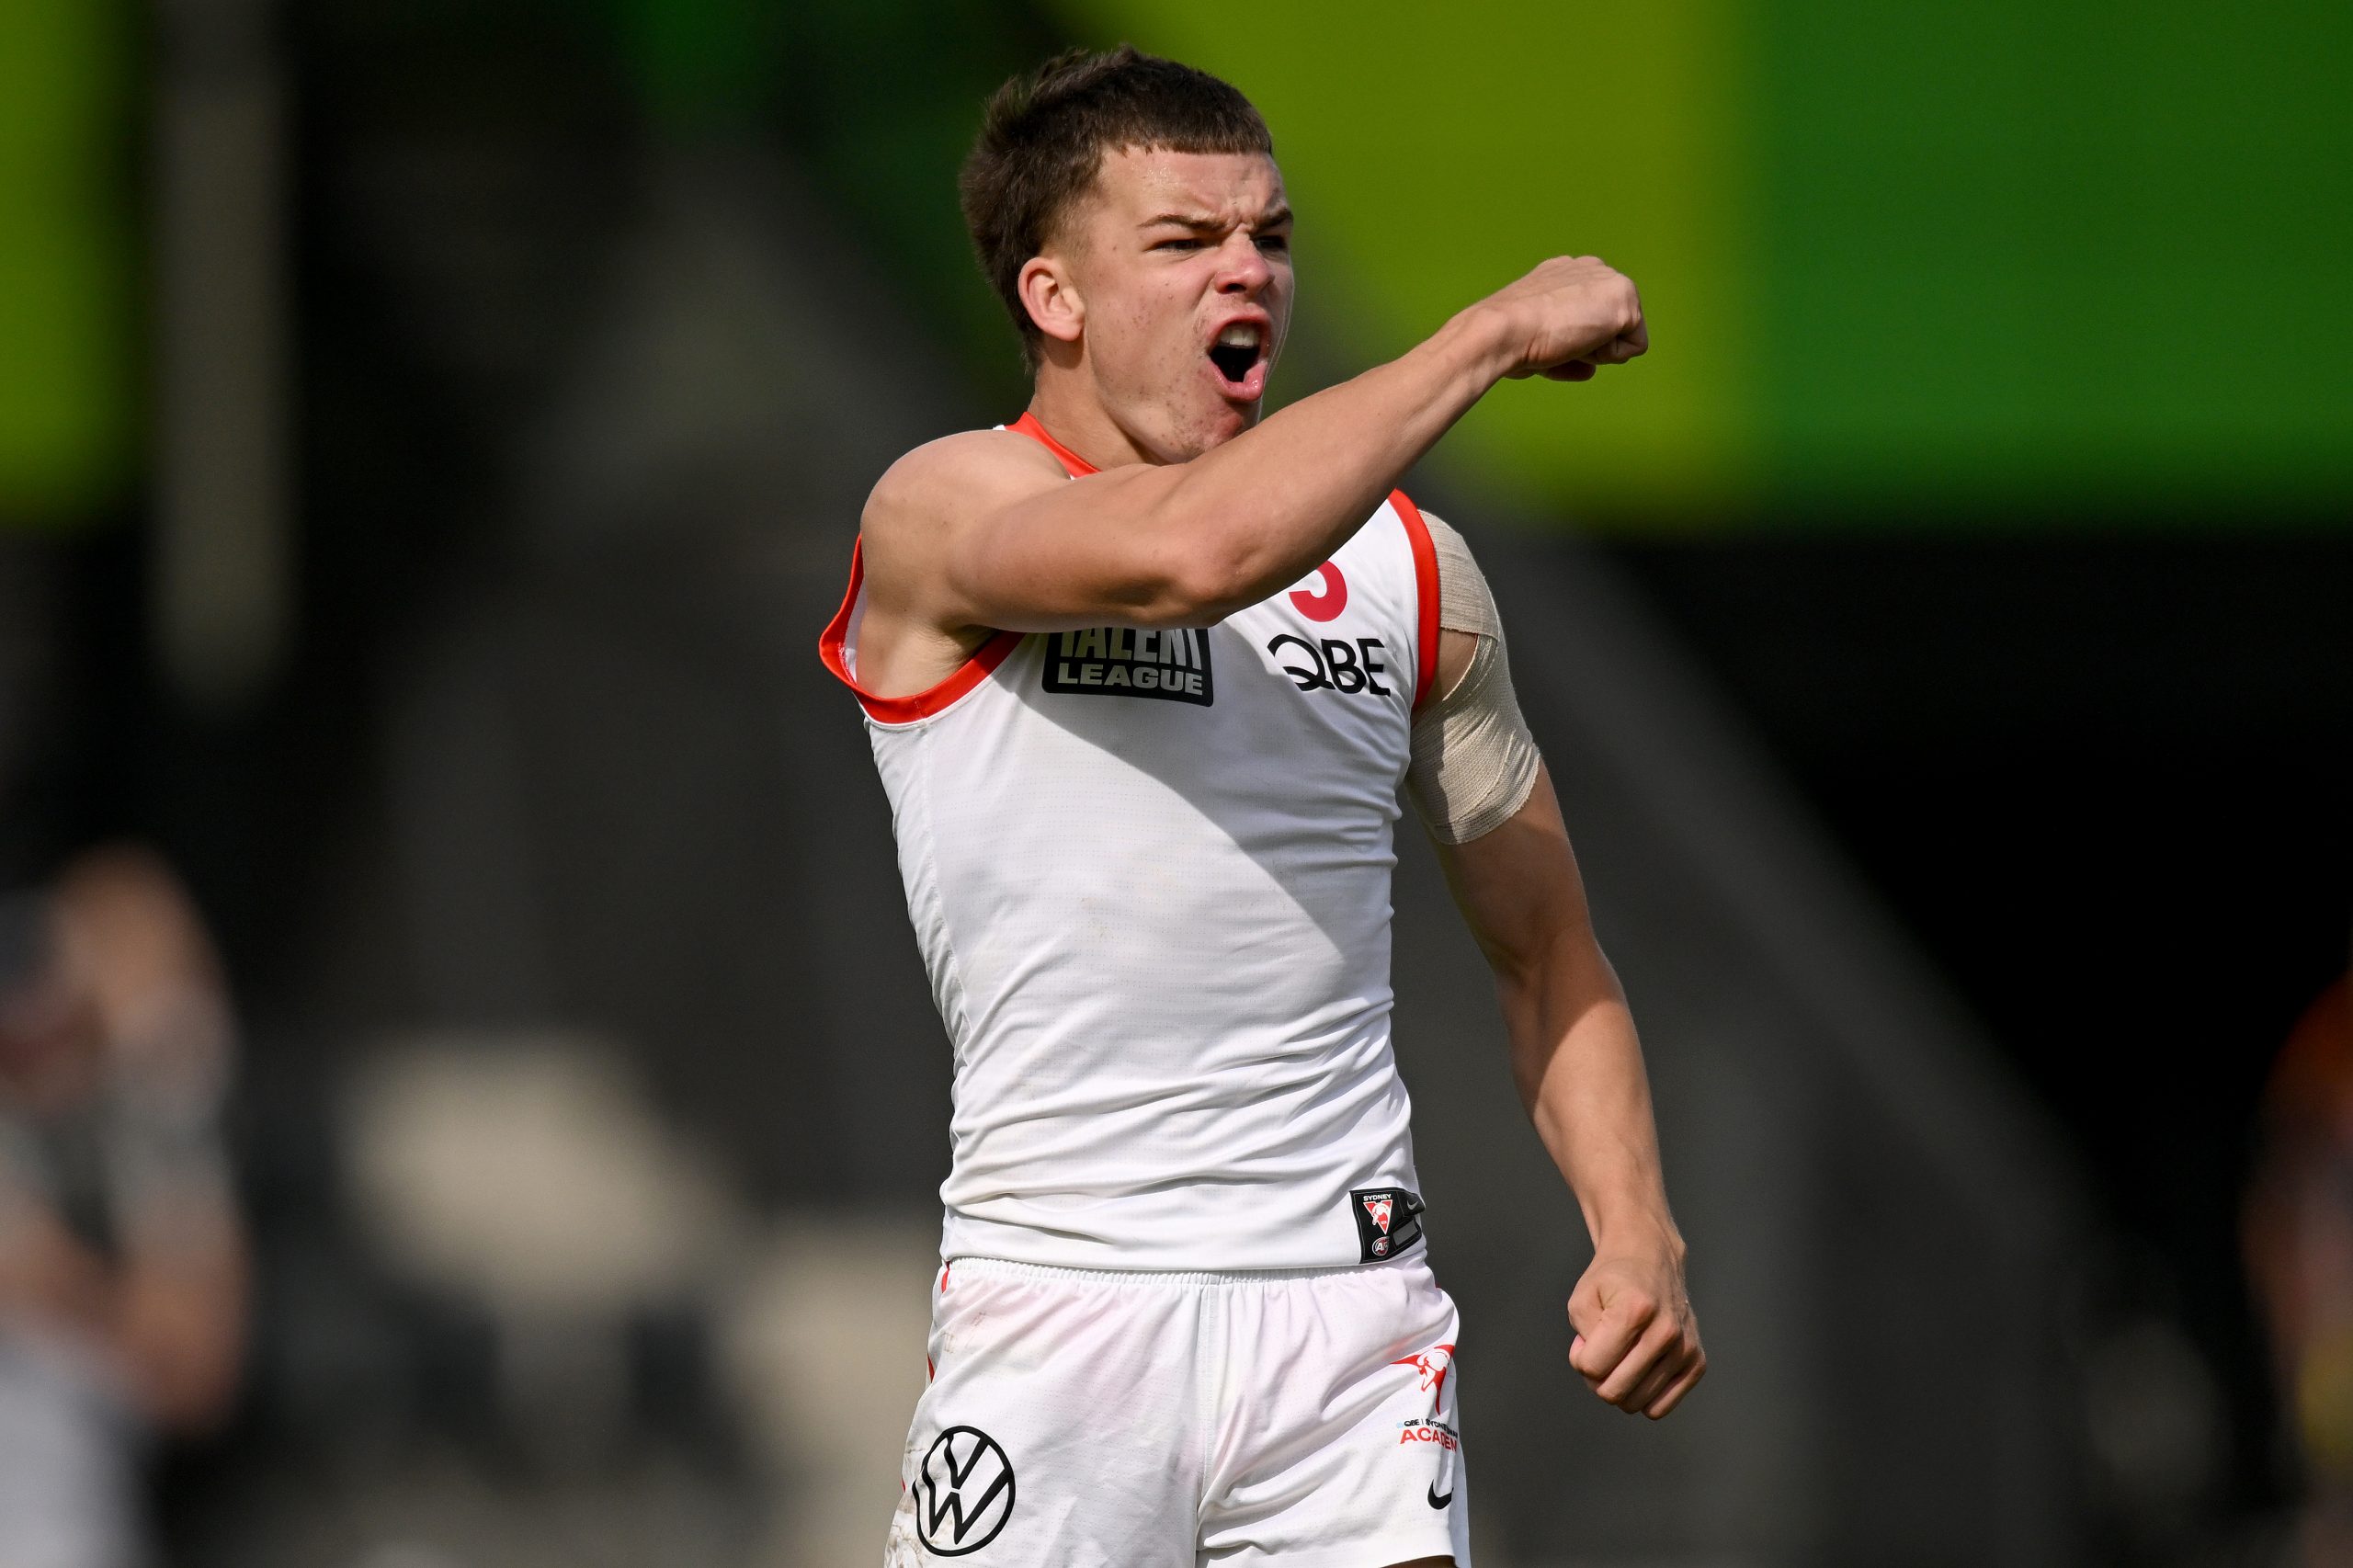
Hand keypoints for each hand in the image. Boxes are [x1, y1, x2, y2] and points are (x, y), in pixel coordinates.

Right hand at [1468, 256, 1647, 382]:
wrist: (1503, 331)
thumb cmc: (1510, 340)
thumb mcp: (1538, 341)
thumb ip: (1567, 349)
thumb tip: (1590, 371)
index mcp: (1564, 273)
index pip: (1587, 318)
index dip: (1571, 342)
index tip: (1544, 340)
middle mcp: (1589, 268)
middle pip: (1609, 327)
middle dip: (1588, 345)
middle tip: (1554, 340)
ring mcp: (1609, 279)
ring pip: (1621, 337)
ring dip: (1596, 351)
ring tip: (1564, 340)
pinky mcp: (1625, 298)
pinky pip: (1632, 348)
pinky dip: (1607, 356)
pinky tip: (1579, 340)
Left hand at [1566, 1241, 1704, 1418]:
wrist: (1651, 1259)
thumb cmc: (1612, 1282)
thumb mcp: (1581, 1300)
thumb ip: (1582, 1342)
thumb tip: (1600, 1376)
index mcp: (1635, 1310)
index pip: (1592, 1367)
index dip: (1580, 1357)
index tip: (1586, 1339)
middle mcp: (1666, 1331)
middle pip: (1614, 1392)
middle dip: (1597, 1378)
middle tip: (1602, 1351)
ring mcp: (1685, 1348)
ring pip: (1635, 1403)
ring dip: (1619, 1385)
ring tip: (1622, 1355)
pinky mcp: (1697, 1362)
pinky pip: (1658, 1408)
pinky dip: (1642, 1396)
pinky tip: (1639, 1368)